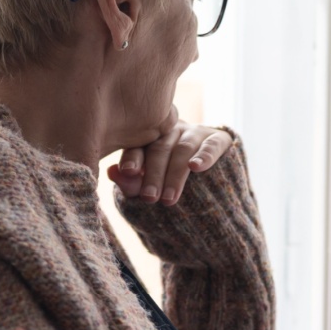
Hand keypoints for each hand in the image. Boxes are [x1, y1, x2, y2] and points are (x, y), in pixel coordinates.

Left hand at [107, 111, 233, 205]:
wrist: (210, 197)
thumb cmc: (170, 188)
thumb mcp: (149, 188)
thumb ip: (132, 183)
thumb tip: (111, 172)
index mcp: (149, 139)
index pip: (138, 144)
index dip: (133, 157)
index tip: (127, 171)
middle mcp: (170, 131)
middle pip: (159, 149)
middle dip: (154, 174)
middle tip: (149, 197)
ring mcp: (195, 133)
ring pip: (183, 149)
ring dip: (175, 174)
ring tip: (169, 198)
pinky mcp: (218, 139)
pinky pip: (212, 145)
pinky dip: (204, 156)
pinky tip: (196, 167)